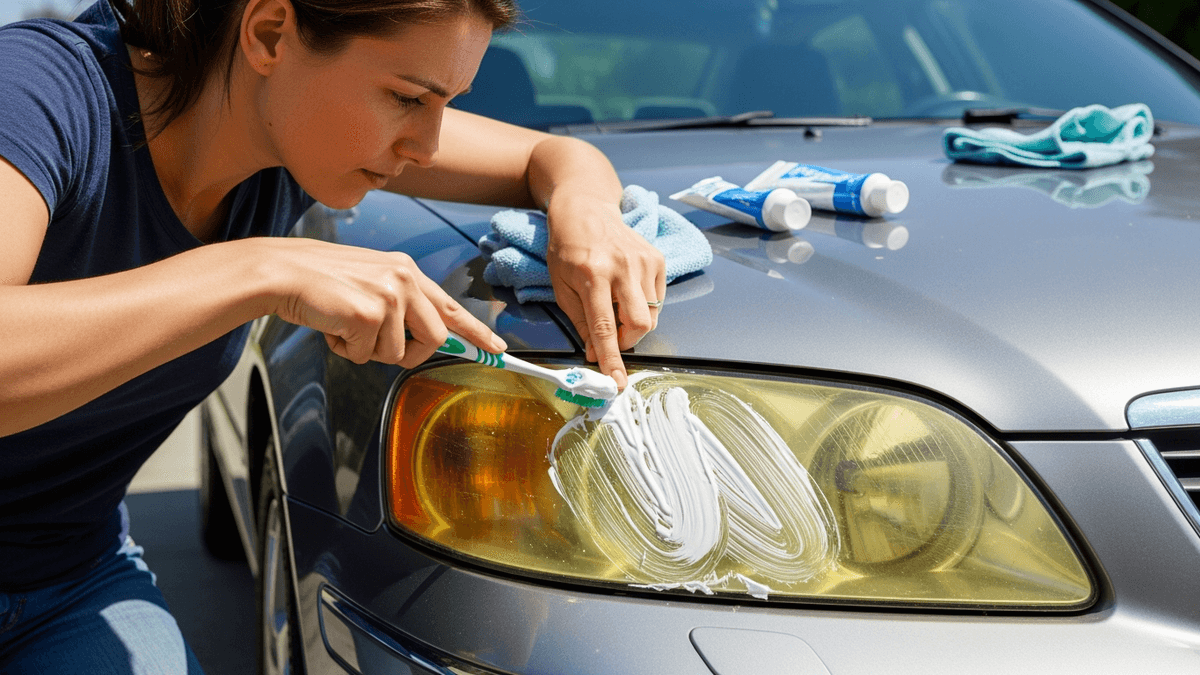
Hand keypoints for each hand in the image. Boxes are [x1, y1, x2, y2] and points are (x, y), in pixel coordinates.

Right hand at [264, 238, 505, 366]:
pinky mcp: (370, 314)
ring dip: (369, 351)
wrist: (284, 272)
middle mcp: (404, 279)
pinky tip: (333, 328)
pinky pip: (367, 356)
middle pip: (435, 339)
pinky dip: (347, 350)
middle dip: (410, 354)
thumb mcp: (371, 282)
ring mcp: (390, 295)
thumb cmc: (323, 282)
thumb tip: (426, 339)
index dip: (476, 331)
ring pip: (398, 353)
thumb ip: (401, 305)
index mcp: (407, 270)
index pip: (451, 306)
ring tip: (346, 326)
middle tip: (379, 347)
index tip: (497, 347)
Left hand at [545, 193, 665, 388]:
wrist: (586, 209)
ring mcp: (643, 261)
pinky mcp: (656, 258)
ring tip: (616, 306)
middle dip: (627, 342)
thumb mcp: (561, 287)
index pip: (605, 327)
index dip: (611, 359)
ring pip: (651, 315)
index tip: (617, 382)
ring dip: (633, 324)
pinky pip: (658, 299)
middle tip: (612, 337)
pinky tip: (627, 291)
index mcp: (592, 275)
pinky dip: (643, 306)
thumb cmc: (568, 248)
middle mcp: (622, 267)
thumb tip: (595, 353)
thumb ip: (580, 322)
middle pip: (639, 324)